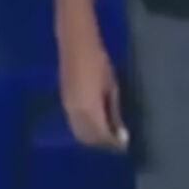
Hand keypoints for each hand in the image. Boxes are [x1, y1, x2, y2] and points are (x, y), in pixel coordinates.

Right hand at [58, 32, 128, 150]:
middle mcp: (75, 113)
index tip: (123, 144)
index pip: (101, 135)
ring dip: (93, 137)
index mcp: (89, 109)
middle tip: (116, 140)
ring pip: (79, 133)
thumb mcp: (111, 89)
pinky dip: (85, 129)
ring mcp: (67, 108)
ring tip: (107, 133)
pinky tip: (96, 123)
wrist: (75, 43)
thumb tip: (120, 133)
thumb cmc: (98, 62)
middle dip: (102, 143)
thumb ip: (114, 113)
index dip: (113, 142)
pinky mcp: (64, 103)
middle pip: (88, 138)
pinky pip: (74, 124)